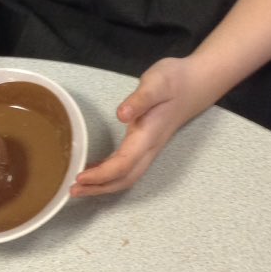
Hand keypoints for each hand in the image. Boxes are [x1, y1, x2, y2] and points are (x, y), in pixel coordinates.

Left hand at [71, 56, 206, 196]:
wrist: (197, 82)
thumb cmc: (174, 80)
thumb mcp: (156, 83)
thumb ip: (140, 99)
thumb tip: (121, 115)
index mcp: (148, 135)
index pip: (123, 164)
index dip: (101, 175)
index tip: (80, 178)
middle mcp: (150, 147)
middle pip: (125, 178)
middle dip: (100, 188)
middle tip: (73, 191)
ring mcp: (150, 147)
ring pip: (128, 175)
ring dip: (105, 185)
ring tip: (81, 187)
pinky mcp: (148, 143)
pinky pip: (129, 166)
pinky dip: (111, 173)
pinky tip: (97, 169)